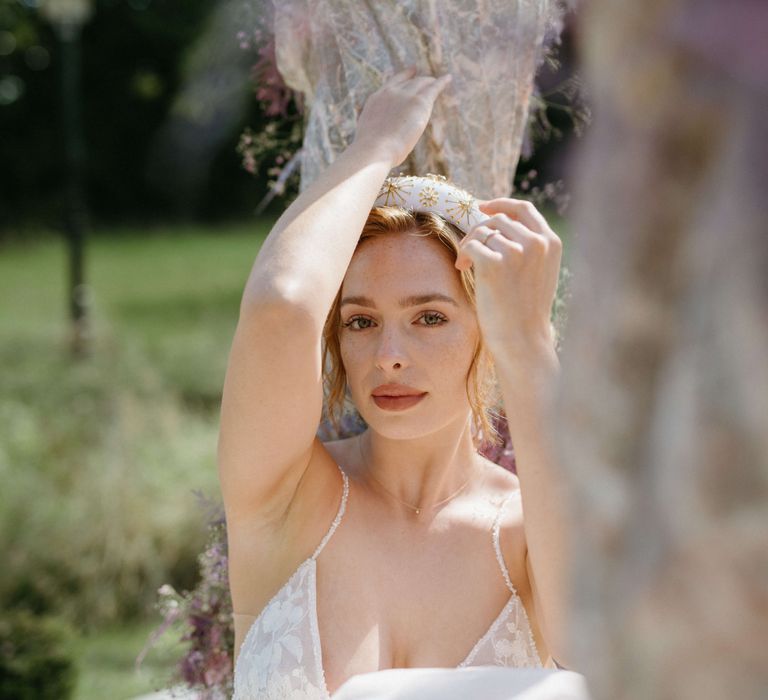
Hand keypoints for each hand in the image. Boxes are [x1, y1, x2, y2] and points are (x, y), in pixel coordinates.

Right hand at [352, 66, 451, 166]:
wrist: (374, 149)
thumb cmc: (371, 151)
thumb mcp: (369, 137)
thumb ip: (377, 131)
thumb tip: (381, 141)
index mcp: (376, 99)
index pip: (393, 83)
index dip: (405, 76)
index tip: (412, 70)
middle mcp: (391, 93)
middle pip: (410, 82)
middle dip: (420, 82)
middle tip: (429, 82)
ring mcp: (405, 96)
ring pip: (422, 84)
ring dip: (430, 83)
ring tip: (438, 83)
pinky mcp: (419, 102)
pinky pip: (433, 88)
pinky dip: (441, 82)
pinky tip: (448, 78)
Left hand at [454, 198, 561, 355]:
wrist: (523, 340)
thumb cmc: (525, 311)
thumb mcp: (536, 273)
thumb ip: (526, 247)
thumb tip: (494, 221)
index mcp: (551, 243)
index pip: (524, 209)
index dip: (501, 204)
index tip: (482, 206)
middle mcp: (537, 243)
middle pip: (498, 219)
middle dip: (478, 232)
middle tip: (467, 252)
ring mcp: (518, 251)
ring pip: (483, 232)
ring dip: (469, 246)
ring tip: (466, 266)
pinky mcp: (496, 264)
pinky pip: (471, 246)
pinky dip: (463, 255)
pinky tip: (463, 269)